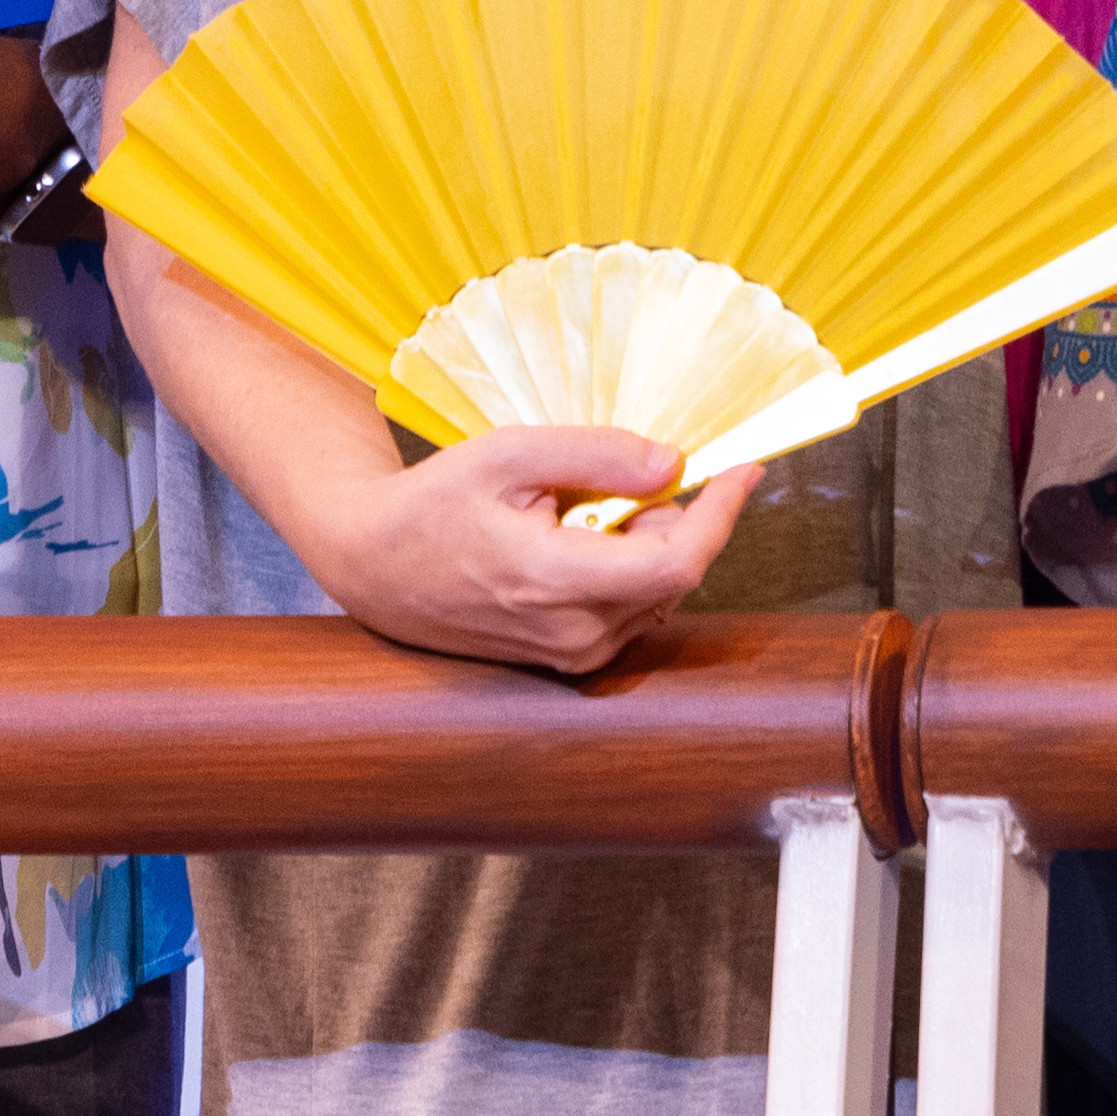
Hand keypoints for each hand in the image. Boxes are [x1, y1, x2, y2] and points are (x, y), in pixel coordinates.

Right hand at [313, 420, 758, 672]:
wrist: (373, 563)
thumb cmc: (433, 504)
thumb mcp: (510, 454)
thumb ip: (597, 456)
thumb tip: (672, 464)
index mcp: (556, 582)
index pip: (677, 562)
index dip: (721, 514)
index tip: (743, 470)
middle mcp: (572, 634)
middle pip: (673, 574)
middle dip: (672, 518)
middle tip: (620, 476)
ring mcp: (571, 655)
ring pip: (655, 593)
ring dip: (646, 543)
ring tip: (579, 509)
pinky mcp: (567, 661)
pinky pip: (629, 609)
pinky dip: (626, 567)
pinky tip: (577, 538)